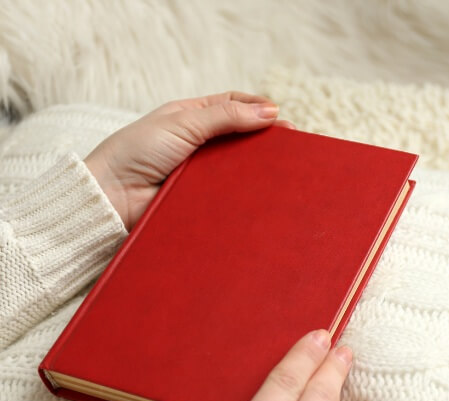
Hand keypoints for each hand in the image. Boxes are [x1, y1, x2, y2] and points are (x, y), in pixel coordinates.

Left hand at [85, 91, 294, 231]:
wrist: (111, 195)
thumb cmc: (136, 151)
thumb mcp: (183, 122)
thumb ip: (226, 116)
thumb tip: (268, 111)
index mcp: (191, 117)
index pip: (232, 106)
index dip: (257, 109)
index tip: (279, 118)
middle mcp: (197, 145)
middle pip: (238, 138)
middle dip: (263, 140)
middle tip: (290, 146)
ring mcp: (199, 174)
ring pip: (235, 168)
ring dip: (255, 168)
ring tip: (281, 170)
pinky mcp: (198, 199)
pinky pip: (226, 195)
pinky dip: (242, 194)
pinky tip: (259, 193)